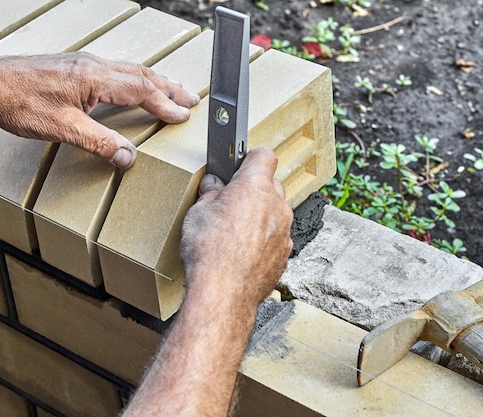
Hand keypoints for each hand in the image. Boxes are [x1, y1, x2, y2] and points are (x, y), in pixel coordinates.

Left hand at [0, 52, 199, 167]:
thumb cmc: (19, 103)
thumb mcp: (63, 129)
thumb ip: (99, 143)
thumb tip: (127, 156)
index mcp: (95, 77)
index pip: (141, 90)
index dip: (165, 104)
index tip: (183, 115)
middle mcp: (93, 66)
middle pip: (141, 74)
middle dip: (169, 87)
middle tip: (191, 98)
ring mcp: (82, 64)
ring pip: (129, 70)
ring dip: (153, 80)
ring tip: (170, 88)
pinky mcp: (72, 68)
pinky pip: (114, 70)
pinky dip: (133, 79)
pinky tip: (130, 86)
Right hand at [180, 147, 293, 308]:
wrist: (223, 292)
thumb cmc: (209, 251)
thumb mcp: (198, 212)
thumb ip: (210, 194)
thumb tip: (213, 186)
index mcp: (254, 186)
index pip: (263, 156)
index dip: (249, 158)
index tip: (238, 165)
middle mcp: (276, 205)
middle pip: (271, 185)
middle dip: (253, 190)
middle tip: (229, 201)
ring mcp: (284, 231)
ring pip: (275, 213)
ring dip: (260, 216)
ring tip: (234, 231)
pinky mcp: (284, 254)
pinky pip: (276, 238)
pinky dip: (263, 240)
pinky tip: (242, 251)